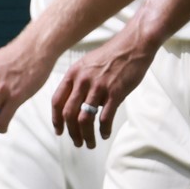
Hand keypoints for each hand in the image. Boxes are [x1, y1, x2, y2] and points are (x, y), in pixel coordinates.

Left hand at [52, 33, 155, 148]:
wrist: (133, 44)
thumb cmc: (111, 56)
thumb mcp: (87, 64)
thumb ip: (78, 81)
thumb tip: (74, 102)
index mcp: (73, 74)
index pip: (57, 101)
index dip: (56, 119)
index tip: (59, 131)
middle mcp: (82, 81)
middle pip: (69, 114)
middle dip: (71, 132)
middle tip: (77, 143)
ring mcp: (99, 87)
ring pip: (85, 119)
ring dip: (86, 135)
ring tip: (90, 144)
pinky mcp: (116, 92)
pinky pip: (105, 117)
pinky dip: (104, 129)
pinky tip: (105, 134)